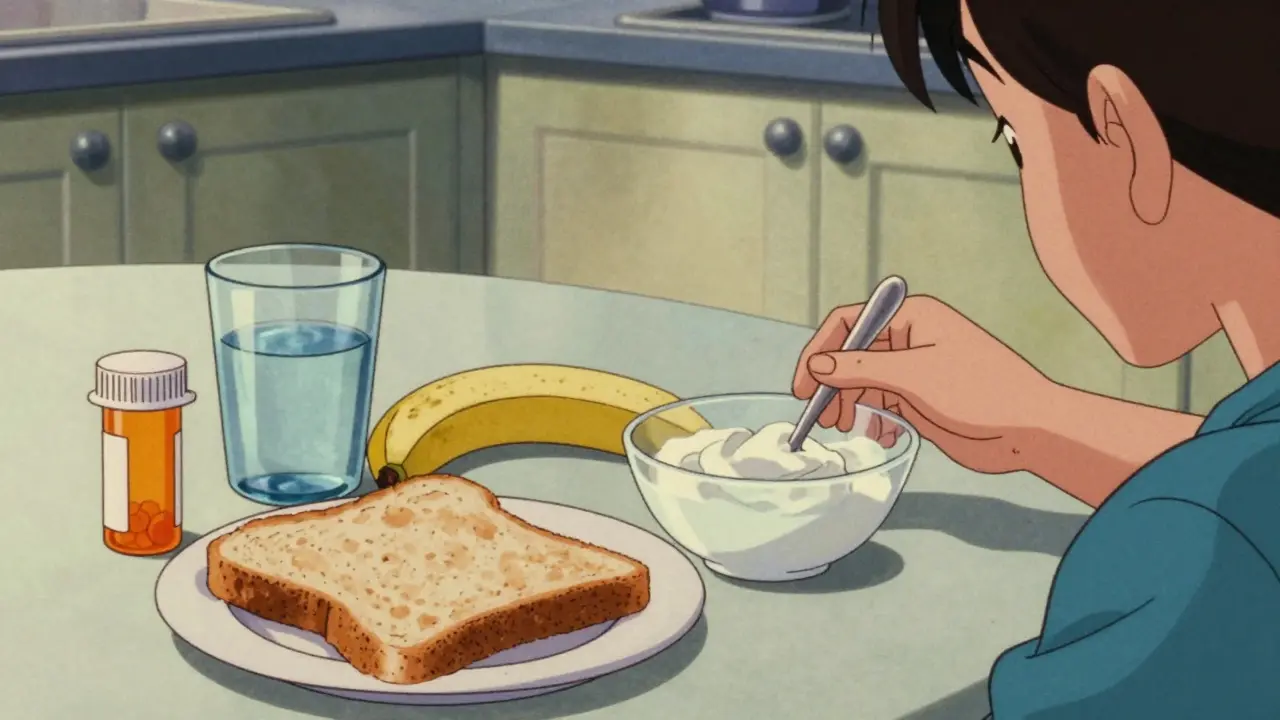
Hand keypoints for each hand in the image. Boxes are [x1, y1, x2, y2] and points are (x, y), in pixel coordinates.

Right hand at [792, 295, 1055, 474]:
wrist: (1028, 428)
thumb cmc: (980, 391)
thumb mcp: (913, 376)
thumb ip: (859, 369)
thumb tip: (816, 365)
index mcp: (910, 316)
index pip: (848, 323)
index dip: (820, 351)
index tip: (804, 386)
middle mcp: (908, 338)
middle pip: (851, 355)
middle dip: (834, 385)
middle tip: (825, 418)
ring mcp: (913, 369)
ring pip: (863, 383)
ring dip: (852, 405)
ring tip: (850, 430)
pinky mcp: (919, 398)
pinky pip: (881, 403)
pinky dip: (873, 419)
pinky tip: (882, 436)